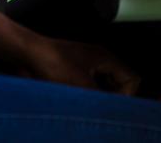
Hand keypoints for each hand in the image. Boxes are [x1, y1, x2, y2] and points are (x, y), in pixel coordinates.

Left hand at [13, 34, 139, 95]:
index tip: (110, 105)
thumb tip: (114, 109)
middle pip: (120, 82)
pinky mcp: (74, 68)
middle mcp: (100, 58)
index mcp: (106, 58)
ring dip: (99, 96)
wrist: (29, 52)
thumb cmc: (53, 63)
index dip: (125, 95)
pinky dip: (87, 93)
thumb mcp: (81, 85)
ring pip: (105, 85)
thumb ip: (102, 97)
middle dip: (113, 96)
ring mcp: (87, 62)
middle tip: (98, 106)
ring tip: (86, 102)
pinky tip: (76, 99)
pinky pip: (90, 84)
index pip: (131, 79)